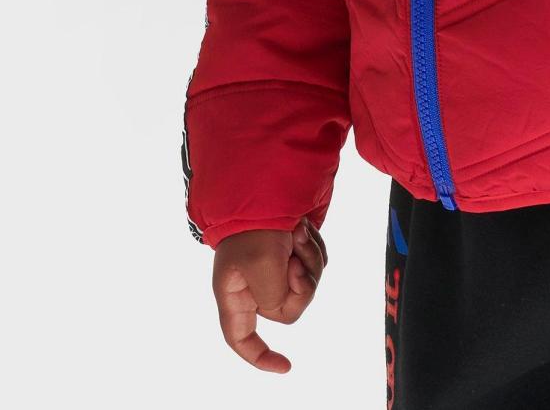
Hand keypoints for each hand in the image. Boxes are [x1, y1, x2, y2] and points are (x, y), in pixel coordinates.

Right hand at [211, 218, 328, 371]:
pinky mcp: (291, 250)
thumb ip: (275, 299)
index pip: (241, 337)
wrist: (268, 183)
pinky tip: (304, 228)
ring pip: (306, 284)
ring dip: (308, 259)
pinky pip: (313, 264)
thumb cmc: (257, 226)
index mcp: (235, 293)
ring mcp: (274, 266)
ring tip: (298, 233)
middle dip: (300, 283)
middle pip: (288, 307)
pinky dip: (313, 248)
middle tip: (296, 258)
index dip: (260, 356)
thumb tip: (287, 304)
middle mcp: (254, 283)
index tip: (287, 366)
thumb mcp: (263, 267)